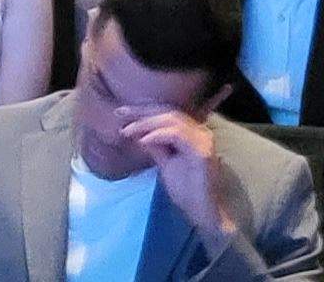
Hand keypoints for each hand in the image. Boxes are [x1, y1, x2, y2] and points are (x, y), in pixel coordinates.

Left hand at [126, 107, 239, 235]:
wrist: (203, 212)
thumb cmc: (187, 190)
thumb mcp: (165, 163)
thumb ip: (155, 146)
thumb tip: (138, 132)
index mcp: (193, 132)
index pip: (166, 113)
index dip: (143, 111)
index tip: (120, 113)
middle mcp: (200, 131)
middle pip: (168, 111)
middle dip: (141, 112)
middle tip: (119, 114)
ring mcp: (204, 140)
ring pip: (172, 120)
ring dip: (146, 123)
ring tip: (127, 130)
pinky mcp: (202, 152)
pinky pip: (177, 135)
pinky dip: (158, 135)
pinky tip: (143, 140)